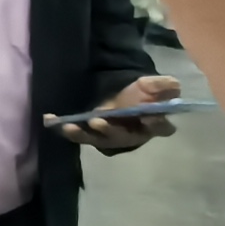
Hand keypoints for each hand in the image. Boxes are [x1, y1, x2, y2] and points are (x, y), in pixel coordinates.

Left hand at [62, 73, 180, 152]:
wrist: (125, 96)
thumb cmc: (142, 94)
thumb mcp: (154, 85)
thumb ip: (164, 85)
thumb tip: (173, 86)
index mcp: (154, 124)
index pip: (160, 128)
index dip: (155, 124)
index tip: (147, 117)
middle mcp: (133, 135)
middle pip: (123, 138)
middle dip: (109, 131)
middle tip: (97, 121)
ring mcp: (112, 137)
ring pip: (99, 140)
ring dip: (84, 134)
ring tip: (70, 126)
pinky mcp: (94, 135)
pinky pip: (80, 134)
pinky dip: (66, 130)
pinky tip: (51, 120)